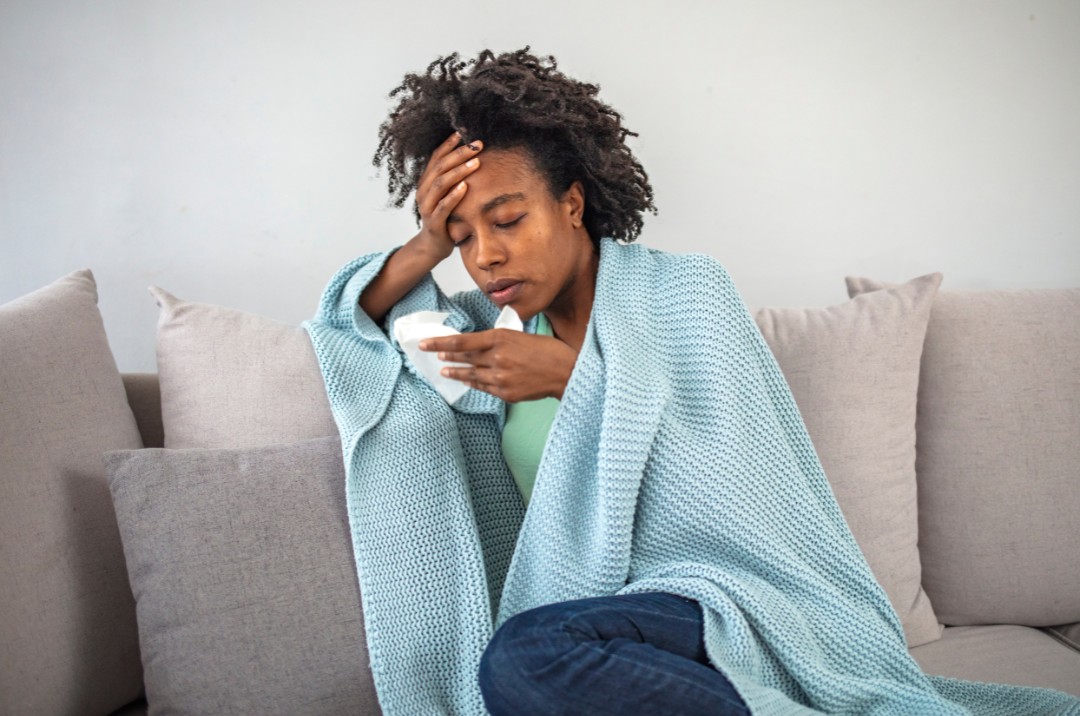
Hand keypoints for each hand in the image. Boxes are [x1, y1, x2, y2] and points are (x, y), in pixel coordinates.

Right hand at [413, 132, 482, 259]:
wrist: (434, 245)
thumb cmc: (446, 217)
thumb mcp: (449, 195)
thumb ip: (455, 178)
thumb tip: (474, 157)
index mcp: (427, 182)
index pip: (436, 157)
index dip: (449, 144)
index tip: (464, 132)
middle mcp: (424, 191)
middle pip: (440, 167)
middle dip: (459, 154)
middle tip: (477, 145)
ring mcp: (426, 207)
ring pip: (440, 184)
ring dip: (458, 171)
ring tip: (476, 163)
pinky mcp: (433, 222)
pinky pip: (442, 207)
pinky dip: (453, 196)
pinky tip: (465, 187)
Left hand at [418, 329, 576, 401]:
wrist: (566, 372)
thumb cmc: (548, 351)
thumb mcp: (521, 335)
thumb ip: (499, 339)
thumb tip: (480, 343)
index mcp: (501, 338)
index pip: (462, 341)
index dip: (441, 342)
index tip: (426, 343)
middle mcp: (497, 357)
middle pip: (464, 357)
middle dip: (445, 355)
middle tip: (431, 353)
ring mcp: (500, 377)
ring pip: (471, 374)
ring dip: (456, 371)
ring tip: (444, 370)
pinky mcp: (505, 393)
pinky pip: (483, 387)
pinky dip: (473, 383)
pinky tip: (466, 380)